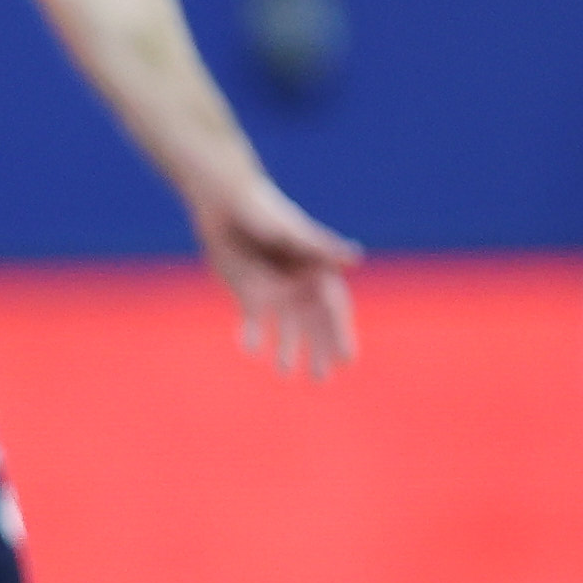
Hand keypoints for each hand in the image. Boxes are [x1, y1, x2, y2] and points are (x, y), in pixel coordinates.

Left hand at [194, 174, 358, 375]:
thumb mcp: (292, 232)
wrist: (226, 204)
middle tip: (321, 379)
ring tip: (284, 371)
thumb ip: (321, 247)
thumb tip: (356, 256)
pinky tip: (249, 349)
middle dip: (318, 351)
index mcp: (318, 271)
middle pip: (313, 325)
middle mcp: (300, 285)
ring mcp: (275, 291)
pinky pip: (253, 321)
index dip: (341, 334)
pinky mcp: (249, 292)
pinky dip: (253, 335)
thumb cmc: (265, 211)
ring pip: (286, 328)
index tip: (346, 360)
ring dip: (288, 349)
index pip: (334, 310)